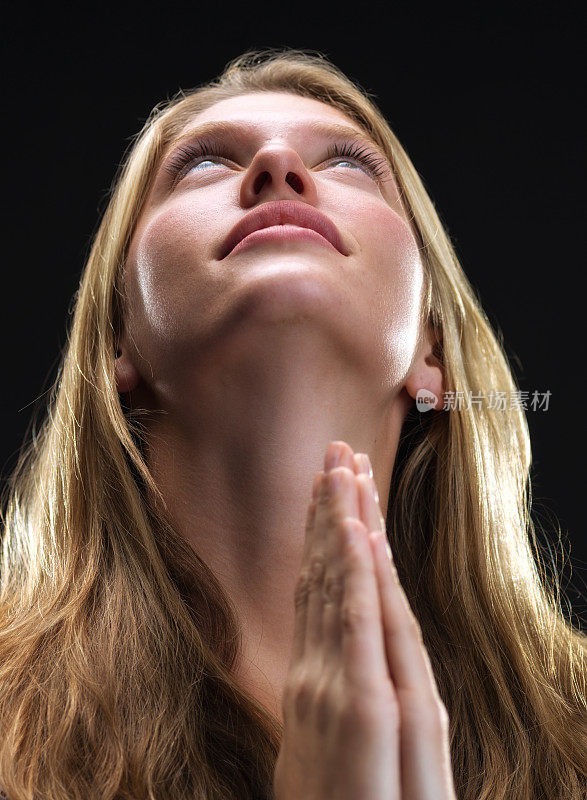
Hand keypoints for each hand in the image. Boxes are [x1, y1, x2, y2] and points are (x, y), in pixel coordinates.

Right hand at [273, 440, 456, 799]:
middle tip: (336, 454)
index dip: (327, 534)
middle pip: (328, 576)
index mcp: (315, 677)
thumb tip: (326, 654)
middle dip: (335, 512)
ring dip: (344, 525)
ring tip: (344, 470)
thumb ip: (325, 693)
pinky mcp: (363, 707)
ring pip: (341, 588)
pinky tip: (358, 532)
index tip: (330, 487)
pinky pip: (358, 627)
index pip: (321, 590)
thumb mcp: (322, 747)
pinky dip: (357, 575)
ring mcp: (337, 686)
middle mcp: (321, 671)